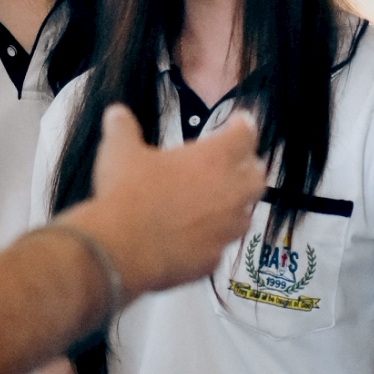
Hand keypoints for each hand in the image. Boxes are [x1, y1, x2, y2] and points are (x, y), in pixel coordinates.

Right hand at [63, 104, 262, 295]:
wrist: (119, 251)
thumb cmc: (126, 192)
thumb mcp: (119, 150)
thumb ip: (123, 127)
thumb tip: (117, 113)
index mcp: (215, 159)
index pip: (245, 135)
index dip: (243, 126)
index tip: (238, 122)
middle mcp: (230, 193)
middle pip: (257, 176)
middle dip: (248, 168)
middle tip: (233, 165)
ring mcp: (225, 230)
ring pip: (245, 215)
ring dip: (235, 206)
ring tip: (217, 203)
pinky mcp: (213, 259)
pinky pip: (220, 245)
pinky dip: (212, 239)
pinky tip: (196, 238)